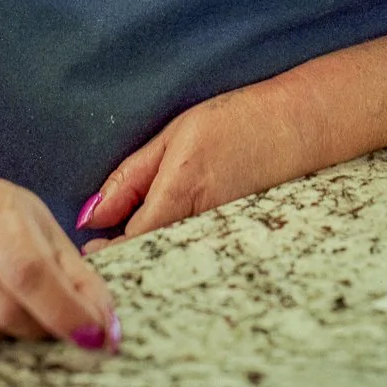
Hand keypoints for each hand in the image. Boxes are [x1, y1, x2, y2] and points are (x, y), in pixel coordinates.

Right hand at [0, 177, 118, 349]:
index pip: (28, 270)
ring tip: (12, 318)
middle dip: (38, 329)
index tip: (93, 338)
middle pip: (3, 308)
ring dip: (6, 339)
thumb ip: (79, 280)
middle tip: (50, 328)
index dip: (64, 311)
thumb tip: (107, 331)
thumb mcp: (45, 235)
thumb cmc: (1, 228)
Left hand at [79, 83, 315, 246]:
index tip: (90, 250)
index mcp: (180, 188)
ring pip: (173, 263)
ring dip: (151, 259)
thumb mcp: (172, 136)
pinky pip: (195, 259)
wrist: (295, 127)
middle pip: (151, 260)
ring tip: (138, 244)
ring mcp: (222, 238)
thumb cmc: (233, 122)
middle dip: (126, 260)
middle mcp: (201, 221)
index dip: (108, 253)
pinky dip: (178, 255)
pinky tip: (171, 244)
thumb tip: (91, 216)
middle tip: (108, 250)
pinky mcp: (234, 245)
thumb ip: (130, 178)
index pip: (133, 241)